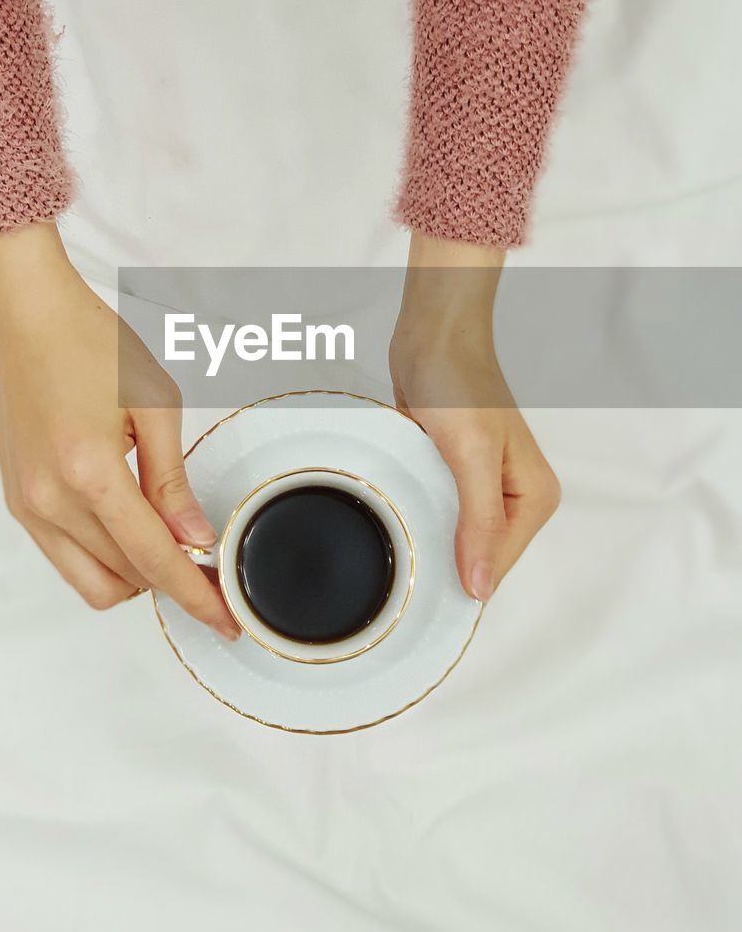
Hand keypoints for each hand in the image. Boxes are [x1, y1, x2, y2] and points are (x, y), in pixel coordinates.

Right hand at [0, 222, 238, 638]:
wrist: (22, 316)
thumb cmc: (87, 342)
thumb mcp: (153, 403)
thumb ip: (173, 479)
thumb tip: (195, 538)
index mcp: (90, 474)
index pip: (154, 559)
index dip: (195, 596)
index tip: (225, 620)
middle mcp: (50, 501)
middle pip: (125, 580)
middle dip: (172, 584)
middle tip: (207, 567)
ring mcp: (28, 505)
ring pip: (91, 582)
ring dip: (136, 576)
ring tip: (168, 540)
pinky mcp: (17, 501)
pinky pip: (65, 559)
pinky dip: (104, 558)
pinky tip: (129, 526)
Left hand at [389, 233, 559, 602]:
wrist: (431, 336)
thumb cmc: (458, 381)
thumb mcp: (472, 457)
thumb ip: (480, 522)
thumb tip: (480, 586)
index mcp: (534, 495)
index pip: (498, 565)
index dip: (462, 580)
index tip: (424, 595)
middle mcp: (513, 493)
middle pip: (476, 555)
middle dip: (443, 561)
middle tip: (403, 569)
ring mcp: (480, 484)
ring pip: (452, 535)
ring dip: (427, 538)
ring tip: (397, 544)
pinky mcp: (450, 471)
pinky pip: (433, 510)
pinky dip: (416, 512)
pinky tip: (397, 514)